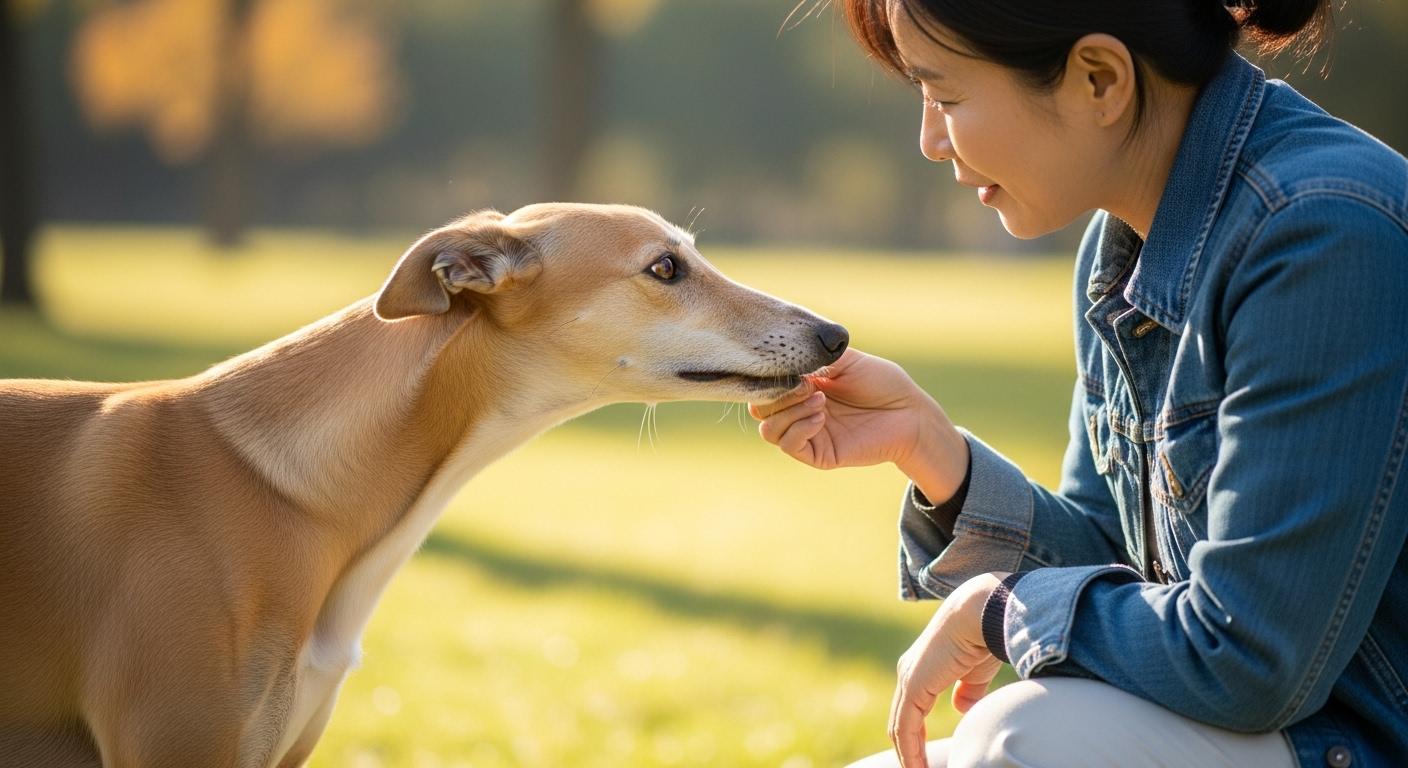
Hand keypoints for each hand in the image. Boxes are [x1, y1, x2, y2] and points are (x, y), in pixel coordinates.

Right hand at [748, 348, 967, 498]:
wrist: (909, 412)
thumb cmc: (882, 382)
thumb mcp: (845, 360)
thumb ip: (812, 358)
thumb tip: (782, 359)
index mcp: (803, 387)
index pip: (764, 386)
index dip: (769, 378)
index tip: (791, 369)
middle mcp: (799, 411)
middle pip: (760, 409)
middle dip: (777, 395)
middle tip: (806, 385)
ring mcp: (808, 433)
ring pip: (769, 429)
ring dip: (788, 412)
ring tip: (820, 400)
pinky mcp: (818, 454)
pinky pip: (789, 445)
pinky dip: (799, 428)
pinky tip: (820, 416)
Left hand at [890, 572, 1009, 767]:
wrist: (984, 612)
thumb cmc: (985, 635)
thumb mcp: (975, 671)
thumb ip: (967, 690)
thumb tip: (961, 708)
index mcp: (921, 669)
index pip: (910, 713)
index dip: (914, 740)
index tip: (925, 764)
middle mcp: (908, 673)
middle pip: (900, 723)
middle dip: (908, 752)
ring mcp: (908, 679)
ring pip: (900, 728)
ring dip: (908, 756)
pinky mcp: (913, 685)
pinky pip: (905, 727)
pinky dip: (910, 751)